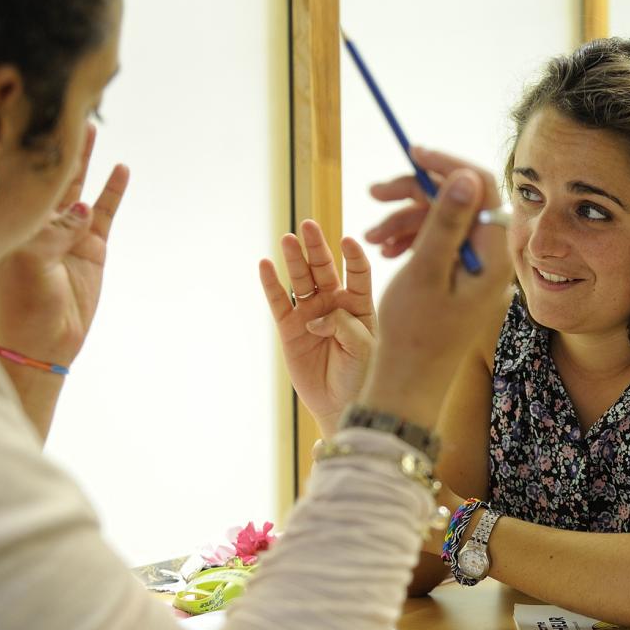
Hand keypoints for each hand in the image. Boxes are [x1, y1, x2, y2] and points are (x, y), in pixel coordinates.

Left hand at [0, 123, 127, 365]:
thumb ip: (51, 230)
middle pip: (45, 176)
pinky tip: (120, 169)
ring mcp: (66, 233)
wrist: (44, 342)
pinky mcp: (92, 247)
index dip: (20, 152)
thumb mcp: (28, 261)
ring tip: (86, 128)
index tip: (25, 120)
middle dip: (52, 147)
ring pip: (75, 187)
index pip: (13, 180)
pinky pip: (104, 211)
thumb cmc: (22, 303)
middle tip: (59, 112)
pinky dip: (113, 190)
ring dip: (82, 159)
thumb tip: (77, 208)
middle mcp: (35, 222)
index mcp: (8, 224)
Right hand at [259, 220, 376, 436]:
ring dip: (294, 259)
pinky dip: (271, 284)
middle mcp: (334, 303)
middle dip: (317, 247)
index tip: (349, 241)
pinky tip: (265, 265)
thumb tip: (314, 317)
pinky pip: (279, 302)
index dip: (354, 256)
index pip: (357, 273)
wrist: (342, 403)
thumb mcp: (364, 348)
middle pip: (324, 268)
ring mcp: (310, 313)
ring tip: (288, 239)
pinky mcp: (289, 328)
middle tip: (309, 225)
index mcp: (360, 304)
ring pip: (300, 280)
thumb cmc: (362, 375)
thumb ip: (344, 326)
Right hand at [359, 147, 511, 427]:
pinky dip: (410, 239)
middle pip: (459, 201)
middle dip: (416, 193)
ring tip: (371, 236)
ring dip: (405, 218)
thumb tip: (466, 175)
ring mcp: (475, 269)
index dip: (447, 164)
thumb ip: (447, 221)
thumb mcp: (426, 271)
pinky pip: (438, 243)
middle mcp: (489, 259)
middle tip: (374, 193)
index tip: (412, 153)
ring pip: (443, 221)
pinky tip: (383, 249)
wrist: (409, 384)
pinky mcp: (459, 278)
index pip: (482, 187)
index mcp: (492, 256)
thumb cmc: (415, 334)